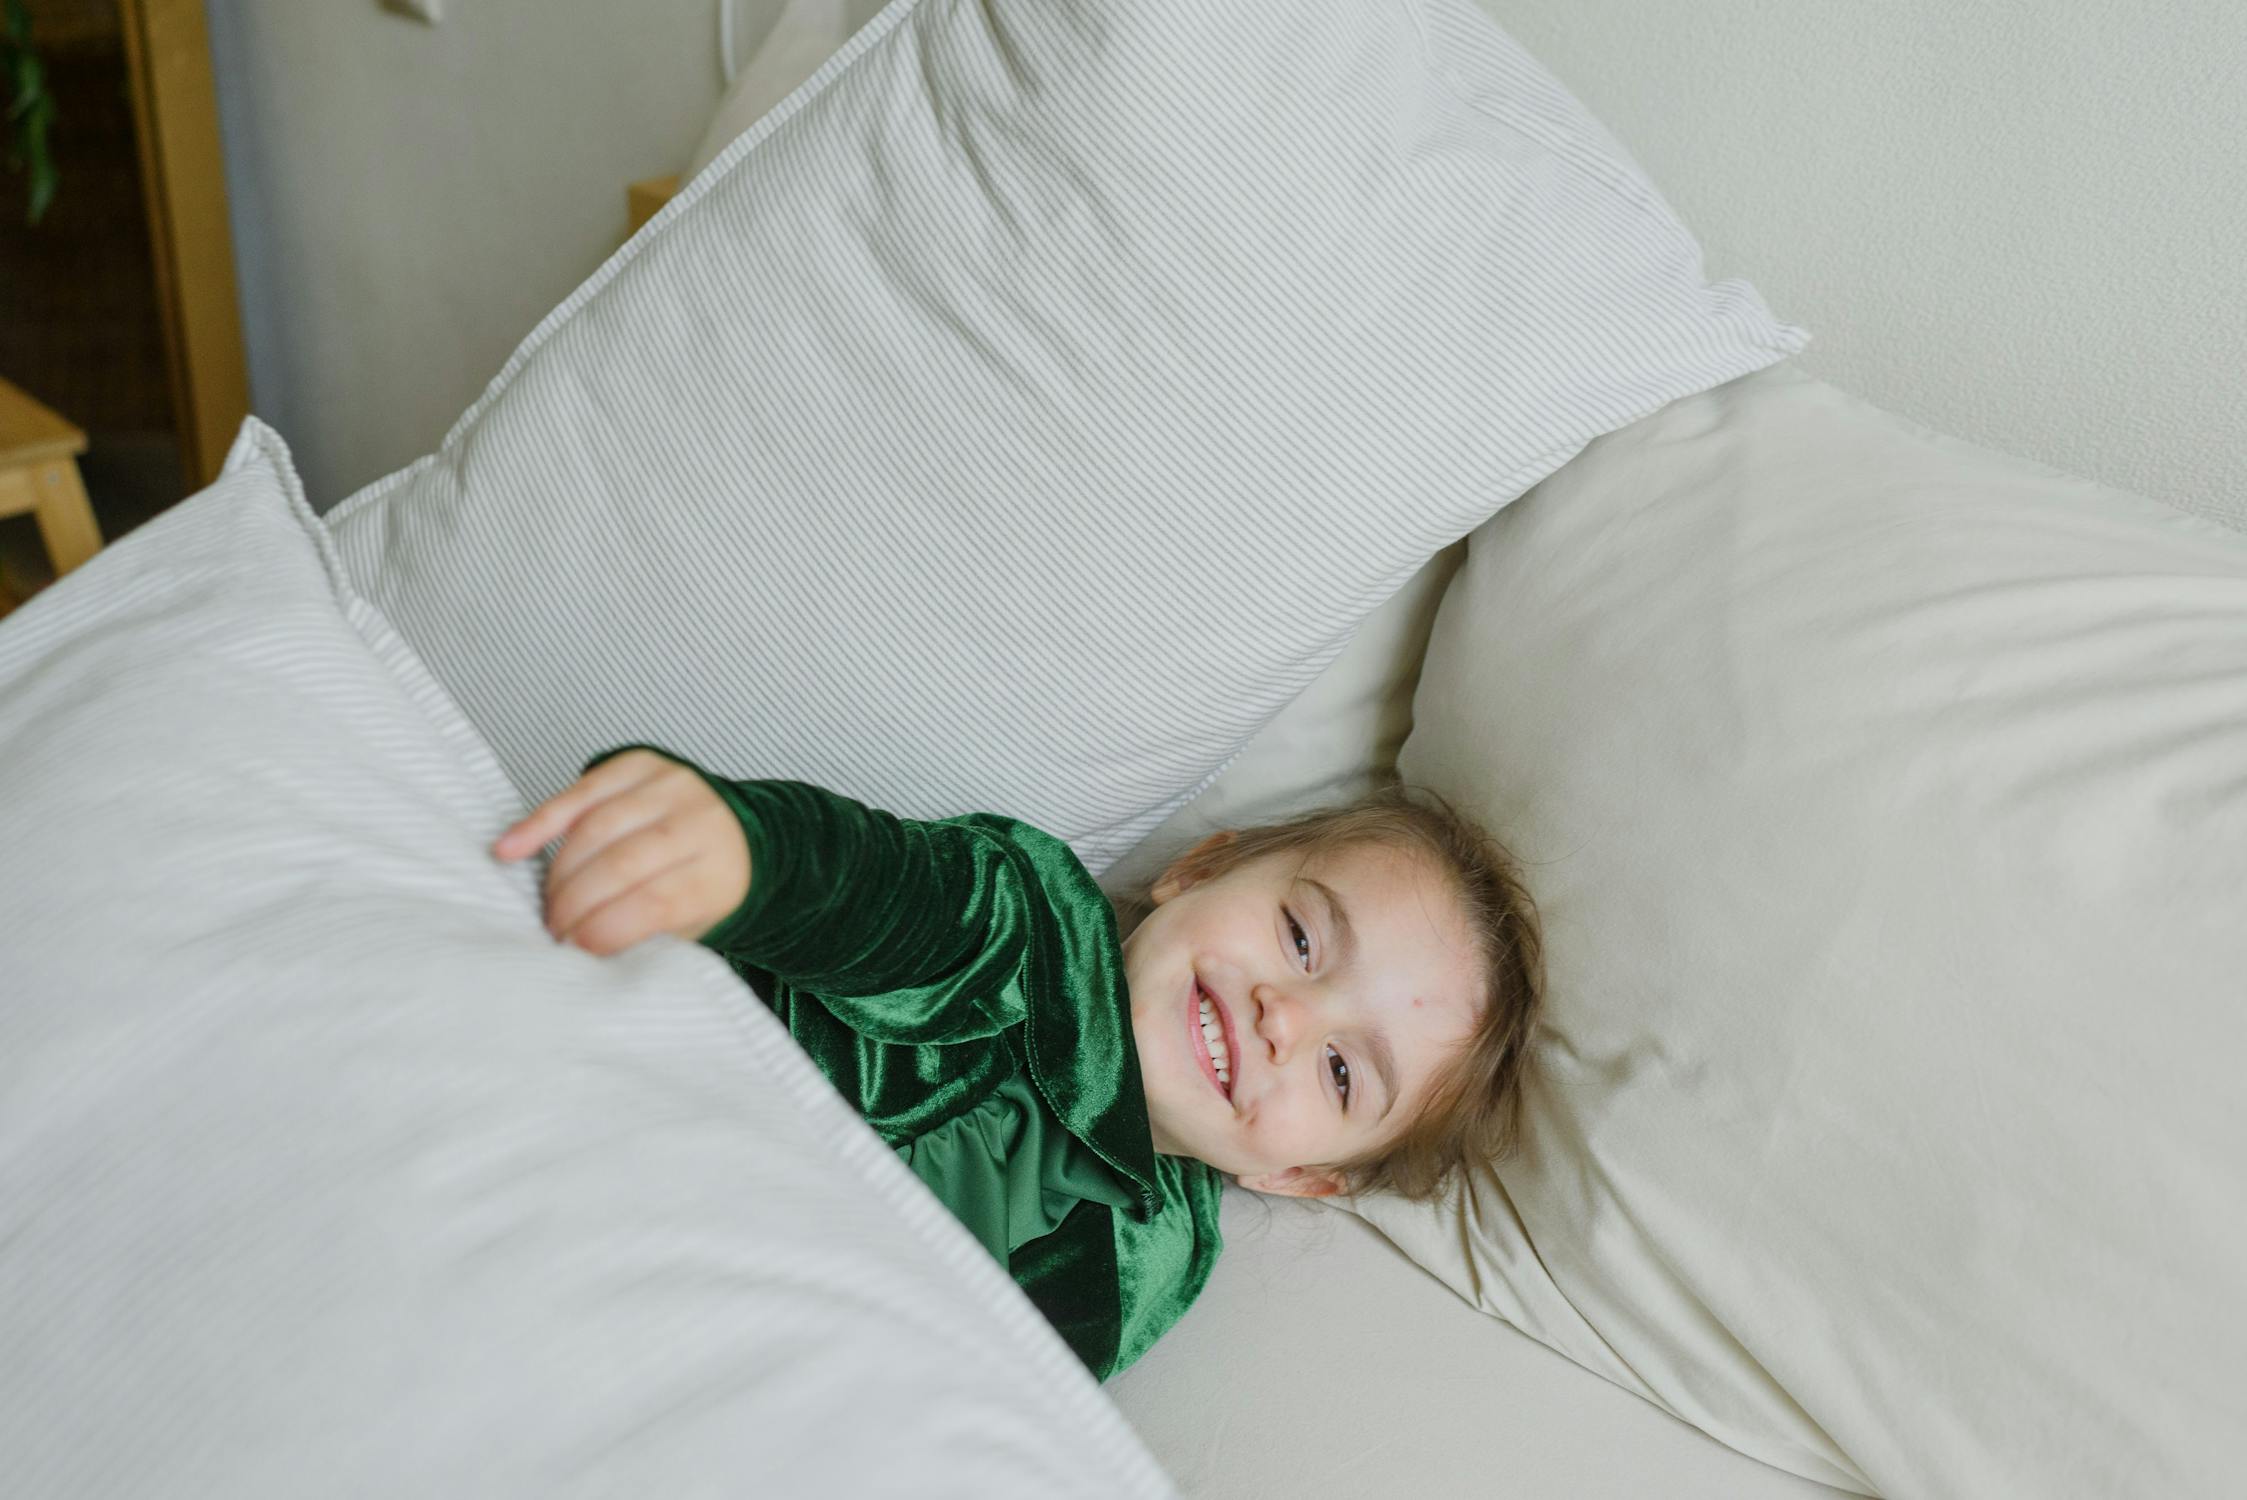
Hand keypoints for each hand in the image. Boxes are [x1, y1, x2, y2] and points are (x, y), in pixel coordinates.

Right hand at [491, 749, 750, 954]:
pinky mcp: (638, 765)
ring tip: (548, 903)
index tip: (575, 948)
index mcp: (719, 871)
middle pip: (622, 863)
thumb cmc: (703, 886)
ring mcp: (670, 787)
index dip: (606, 928)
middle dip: (575, 904)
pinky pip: (580, 792)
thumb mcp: (692, 923)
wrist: (733, 833)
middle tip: (554, 930)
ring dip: (559, 873)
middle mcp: (701, 821)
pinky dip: (541, 822)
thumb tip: (587, 958)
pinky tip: (513, 848)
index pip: (657, 901)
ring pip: (596, 828)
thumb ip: (648, 937)